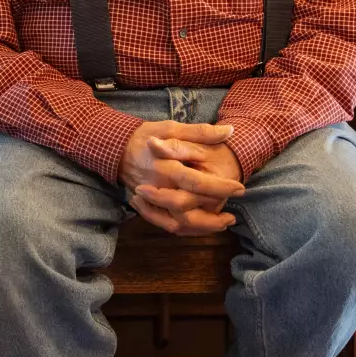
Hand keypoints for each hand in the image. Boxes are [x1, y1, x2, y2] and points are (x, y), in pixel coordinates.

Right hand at [120, 120, 243, 235]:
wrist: (116, 148)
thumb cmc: (146, 135)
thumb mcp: (172, 127)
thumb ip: (200, 132)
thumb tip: (229, 131)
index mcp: (166, 167)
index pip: (197, 182)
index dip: (220, 188)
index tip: (240, 189)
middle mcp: (158, 187)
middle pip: (186, 212)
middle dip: (212, 218)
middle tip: (233, 216)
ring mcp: (152, 200)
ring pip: (177, 224)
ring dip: (201, 229)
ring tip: (222, 224)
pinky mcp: (149, 207)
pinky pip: (167, 225)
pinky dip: (186, 230)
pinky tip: (202, 226)